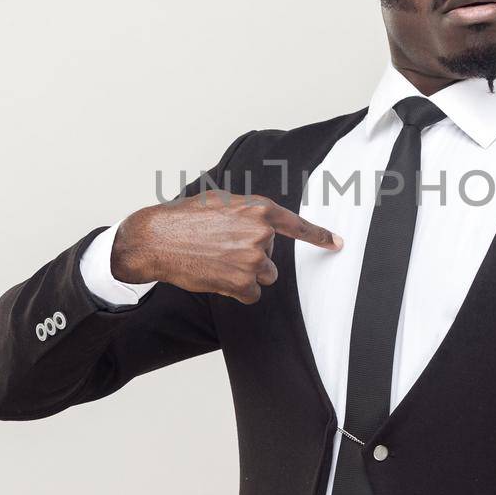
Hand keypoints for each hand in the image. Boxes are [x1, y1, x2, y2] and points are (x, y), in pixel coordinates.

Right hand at [111, 190, 342, 303]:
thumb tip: (262, 224)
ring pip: (264, 275)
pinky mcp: (242, 282)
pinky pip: (252, 293)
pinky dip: (237, 290)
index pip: (296, 224)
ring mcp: (253, 258)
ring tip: (218, 261)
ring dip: (246, 274)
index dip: (319, 235)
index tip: (337, 243)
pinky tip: (217, 276)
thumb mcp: (220, 201)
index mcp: (258, 209)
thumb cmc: (184, 218)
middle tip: (221, 247)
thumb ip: (247, 211)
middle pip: (271, 255)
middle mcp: (260, 232)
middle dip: (251, 254)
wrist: (157, 239)